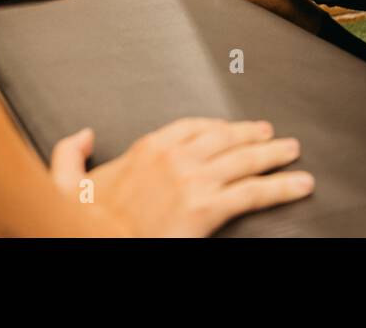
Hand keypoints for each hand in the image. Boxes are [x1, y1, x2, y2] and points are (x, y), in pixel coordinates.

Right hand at [48, 118, 313, 236]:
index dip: (217, 126)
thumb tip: (84, 135)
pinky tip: (300, 184)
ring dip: (274, 154)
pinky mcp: (209, 207)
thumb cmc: (84, 220)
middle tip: (271, 134)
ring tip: (293, 152)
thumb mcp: (65, 180)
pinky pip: (254, 192)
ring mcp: (195, 180)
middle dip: (252, 134)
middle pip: (226, 138)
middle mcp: (176, 157)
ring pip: (245, 159)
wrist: (97, 239)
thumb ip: (71, 152)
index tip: (229, 128)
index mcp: (149, 148)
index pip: (192, 126)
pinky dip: (282, 186)